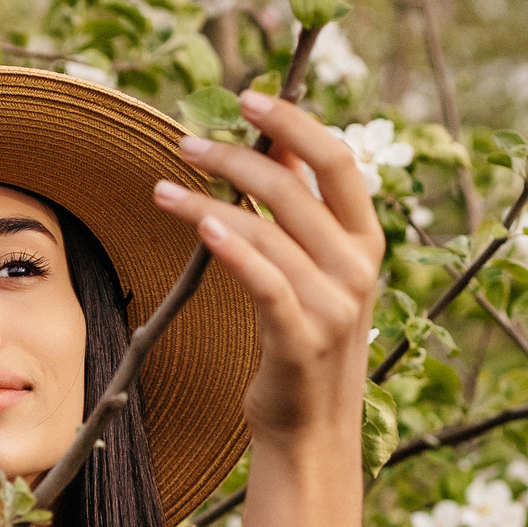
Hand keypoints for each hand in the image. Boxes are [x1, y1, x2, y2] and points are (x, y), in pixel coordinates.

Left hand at [152, 90, 385, 444]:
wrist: (309, 428)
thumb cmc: (301, 339)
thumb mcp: (313, 269)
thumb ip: (300, 210)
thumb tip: (276, 140)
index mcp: (365, 241)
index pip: (337, 161)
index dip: (294, 122)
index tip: (249, 97)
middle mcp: (357, 268)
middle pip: (295, 188)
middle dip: (238, 155)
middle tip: (187, 142)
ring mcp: (333, 306)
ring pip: (268, 231)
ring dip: (209, 200)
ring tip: (162, 188)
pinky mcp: (300, 340)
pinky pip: (264, 282)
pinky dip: (232, 247)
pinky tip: (199, 223)